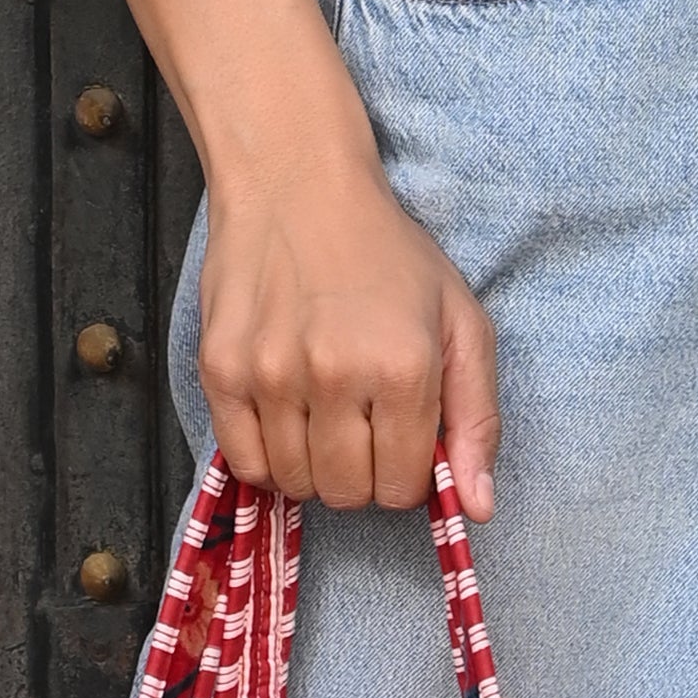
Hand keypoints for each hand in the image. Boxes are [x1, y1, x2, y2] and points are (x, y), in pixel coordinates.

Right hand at [198, 139, 499, 516]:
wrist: (298, 187)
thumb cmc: (388, 257)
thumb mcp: (462, 324)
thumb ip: (477, 420)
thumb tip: (477, 509)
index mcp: (404, 368)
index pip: (401, 489)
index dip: (406, 476)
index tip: (401, 440)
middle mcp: (335, 376)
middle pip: (345, 494)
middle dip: (361, 475)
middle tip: (363, 425)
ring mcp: (270, 374)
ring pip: (294, 483)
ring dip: (314, 465)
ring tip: (324, 414)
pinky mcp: (220, 370)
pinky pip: (244, 462)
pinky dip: (268, 456)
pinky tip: (286, 416)